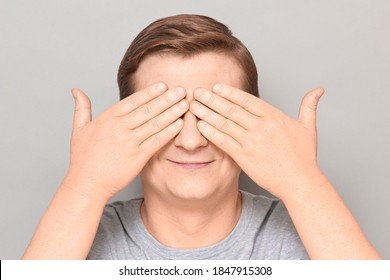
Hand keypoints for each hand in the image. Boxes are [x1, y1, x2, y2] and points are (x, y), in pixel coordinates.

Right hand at [63, 83, 187, 200]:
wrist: (87, 184)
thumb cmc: (83, 158)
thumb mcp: (79, 129)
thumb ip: (81, 108)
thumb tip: (76, 90)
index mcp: (108, 118)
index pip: (134, 100)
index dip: (150, 92)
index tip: (163, 85)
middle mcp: (120, 128)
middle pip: (148, 109)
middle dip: (167, 98)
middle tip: (181, 90)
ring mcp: (130, 142)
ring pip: (155, 123)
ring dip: (172, 112)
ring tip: (185, 104)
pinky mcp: (138, 157)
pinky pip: (157, 141)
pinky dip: (169, 132)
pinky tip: (179, 124)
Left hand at [190, 84, 323, 198]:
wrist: (300, 182)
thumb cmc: (304, 157)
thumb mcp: (309, 128)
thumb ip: (309, 106)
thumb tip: (318, 90)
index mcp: (274, 117)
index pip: (247, 100)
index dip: (229, 92)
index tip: (215, 87)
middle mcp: (261, 127)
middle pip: (231, 109)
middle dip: (212, 99)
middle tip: (197, 91)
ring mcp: (251, 142)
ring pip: (225, 124)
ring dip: (207, 113)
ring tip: (193, 106)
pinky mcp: (244, 157)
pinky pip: (224, 142)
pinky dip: (212, 133)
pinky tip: (201, 126)